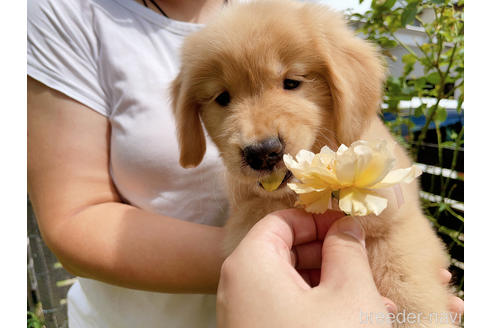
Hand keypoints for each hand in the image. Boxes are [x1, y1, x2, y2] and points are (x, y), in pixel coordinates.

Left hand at [217, 209, 390, 327]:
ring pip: (289, 281)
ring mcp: (244, 313)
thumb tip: (346, 226)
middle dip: (328, 253)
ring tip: (369, 295)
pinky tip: (350, 315)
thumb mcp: (348, 293)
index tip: (349, 224)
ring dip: (328, 282)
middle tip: (362, 259)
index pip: (282, 221)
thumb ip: (347, 249)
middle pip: (285, 249)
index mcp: (250, 263)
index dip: (318, 219)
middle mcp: (238, 286)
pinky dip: (315, 305)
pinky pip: (284, 306)